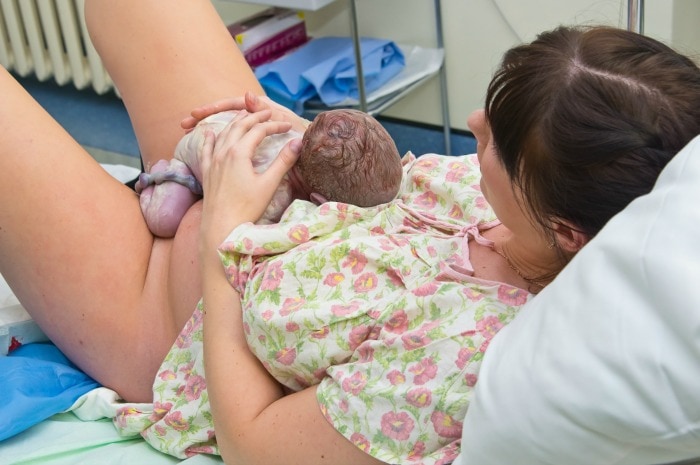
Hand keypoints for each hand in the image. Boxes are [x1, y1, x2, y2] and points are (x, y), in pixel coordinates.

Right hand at [181, 92, 309, 132]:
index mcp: (261, 108)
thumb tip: (246, 93)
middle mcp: (255, 114)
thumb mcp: (283, 122)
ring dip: (208, 124)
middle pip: (225, 113)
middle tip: (184, 121)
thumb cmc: (300, 135)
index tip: (196, 113)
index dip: (214, 108)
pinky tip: (204, 141)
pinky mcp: (252, 139)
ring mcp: (253, 127)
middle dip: (205, 115)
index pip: (233, 105)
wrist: (313, 145)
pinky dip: (218, 138)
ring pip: (226, 124)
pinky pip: (231, 137)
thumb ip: (265, 108)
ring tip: (187, 129)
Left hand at [197, 110, 300, 247]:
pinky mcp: (207, 171)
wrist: (221, 226)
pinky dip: (210, 138)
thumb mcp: (269, 184)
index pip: (259, 130)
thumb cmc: (247, 207)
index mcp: (239, 152)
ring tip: (245, 115)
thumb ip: (283, 161)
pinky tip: (211, 132)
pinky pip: (206, 148)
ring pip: (224, 133)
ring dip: (235, 122)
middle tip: (268, 113)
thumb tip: (298, 142)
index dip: (275, 125)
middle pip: (240, 126)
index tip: (288, 126)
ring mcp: (213, 161)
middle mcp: (224, 152)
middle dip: (255, 117)